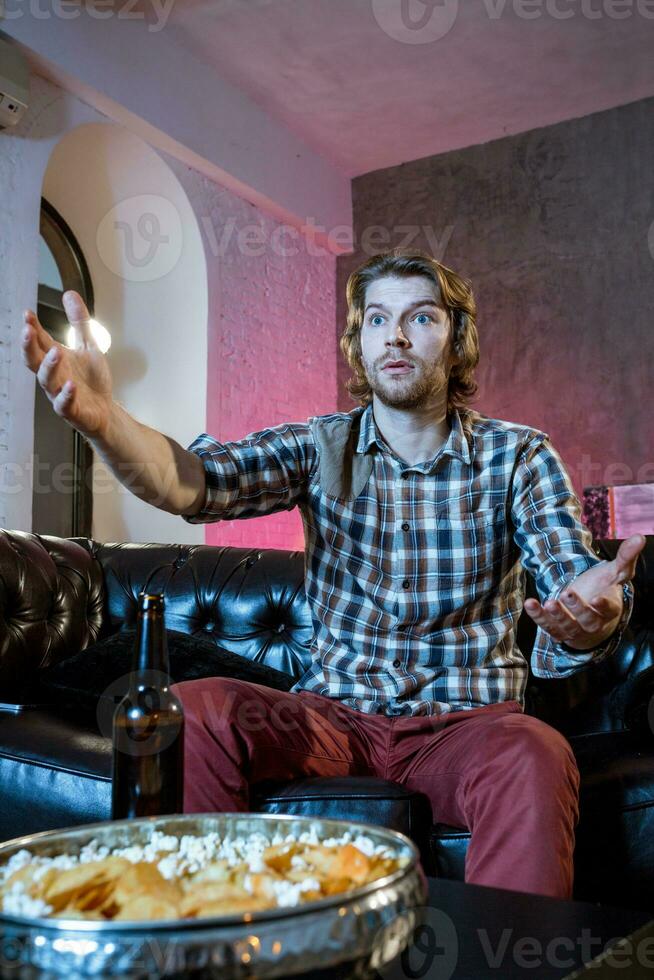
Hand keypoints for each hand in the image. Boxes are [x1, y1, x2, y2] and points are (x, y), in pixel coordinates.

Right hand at [21, 291, 113, 439]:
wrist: (104, 410)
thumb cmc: (91, 380)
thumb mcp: (88, 345)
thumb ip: (79, 322)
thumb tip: (69, 293)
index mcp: (54, 358)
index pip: (38, 341)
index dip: (31, 327)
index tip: (27, 313)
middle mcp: (53, 375)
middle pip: (33, 360)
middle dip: (28, 346)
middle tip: (28, 330)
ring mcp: (59, 393)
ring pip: (47, 380)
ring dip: (49, 366)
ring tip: (56, 352)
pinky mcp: (71, 410)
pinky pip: (64, 404)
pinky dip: (66, 395)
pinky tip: (71, 385)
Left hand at [523, 534, 645, 650]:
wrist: (589, 610)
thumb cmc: (603, 588)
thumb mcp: (615, 572)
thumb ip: (626, 557)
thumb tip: (639, 537)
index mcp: (610, 609)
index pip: (609, 610)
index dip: (603, 605)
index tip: (597, 598)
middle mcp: (593, 623)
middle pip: (587, 620)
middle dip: (577, 608)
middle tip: (567, 593)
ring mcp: (575, 629)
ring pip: (567, 627)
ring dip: (556, 616)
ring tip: (548, 601)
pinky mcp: (558, 631)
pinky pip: (548, 627)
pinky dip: (538, 616)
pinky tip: (530, 603)